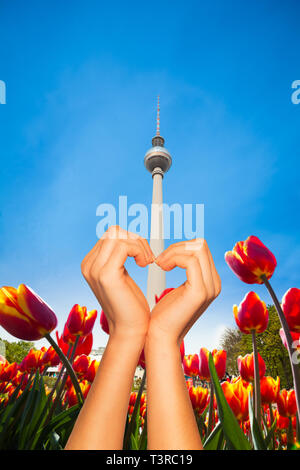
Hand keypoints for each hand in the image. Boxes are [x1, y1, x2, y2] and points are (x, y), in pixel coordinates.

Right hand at [81, 225, 154, 339]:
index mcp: (90, 264)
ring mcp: (95, 269)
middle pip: (114, 231)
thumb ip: (119, 257)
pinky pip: (124, 246)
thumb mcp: (122, 275)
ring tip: (147, 261)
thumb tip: (127, 236)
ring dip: (139, 245)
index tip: (143, 257)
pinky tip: (145, 264)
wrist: (131, 331)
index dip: (131, 240)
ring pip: (119, 235)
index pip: (110, 235)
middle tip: (147, 258)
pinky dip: (139, 250)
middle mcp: (88, 265)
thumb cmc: (131, 306)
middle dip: (135, 240)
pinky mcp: (106, 275)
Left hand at [148, 239, 220, 344]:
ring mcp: (210, 288)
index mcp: (212, 282)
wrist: (160, 337)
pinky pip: (190, 261)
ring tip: (159, 264)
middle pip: (201, 245)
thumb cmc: (164, 315)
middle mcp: (215, 284)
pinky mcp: (200, 292)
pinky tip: (161, 267)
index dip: (181, 247)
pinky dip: (173, 258)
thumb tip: (183, 249)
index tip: (163, 259)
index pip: (202, 248)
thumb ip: (186, 270)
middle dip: (177, 247)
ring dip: (174, 251)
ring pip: (197, 249)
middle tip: (160, 260)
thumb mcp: (179, 288)